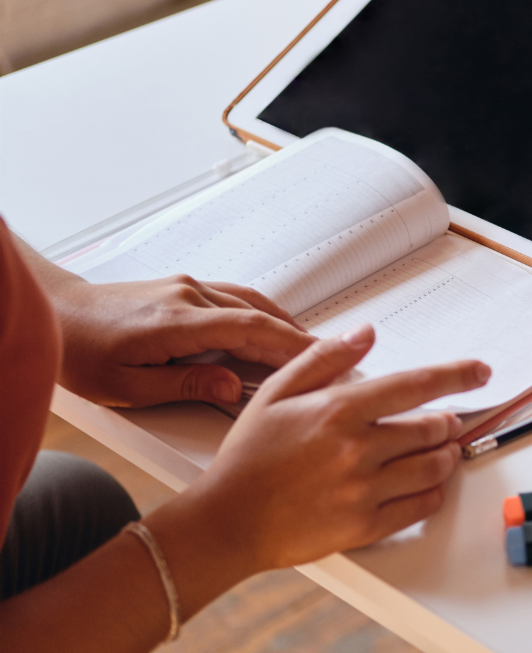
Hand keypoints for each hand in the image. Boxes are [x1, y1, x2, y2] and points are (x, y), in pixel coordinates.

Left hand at [49, 274, 315, 407]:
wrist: (56, 313)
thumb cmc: (81, 352)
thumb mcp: (127, 387)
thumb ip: (185, 384)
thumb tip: (232, 384)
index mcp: (176, 322)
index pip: (250, 330)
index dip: (291, 345)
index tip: (322, 357)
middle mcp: (187, 297)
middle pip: (258, 316)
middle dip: (297, 339)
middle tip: (331, 358)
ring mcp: (187, 288)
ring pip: (250, 303)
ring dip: (283, 324)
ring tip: (310, 347)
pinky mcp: (184, 288)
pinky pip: (235, 298)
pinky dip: (262, 313)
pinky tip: (273, 325)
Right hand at [185, 324, 488, 571]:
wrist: (226, 522)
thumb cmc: (248, 458)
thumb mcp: (277, 393)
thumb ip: (324, 357)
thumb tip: (365, 333)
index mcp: (339, 410)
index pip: (415, 385)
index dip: (456, 375)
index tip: (479, 372)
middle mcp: (357, 449)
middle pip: (432, 428)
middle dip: (446, 423)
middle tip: (445, 422)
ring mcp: (363, 490)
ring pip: (434, 467)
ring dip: (446, 456)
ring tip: (439, 451)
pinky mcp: (365, 526)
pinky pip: (421, 506)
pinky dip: (433, 492)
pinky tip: (427, 484)